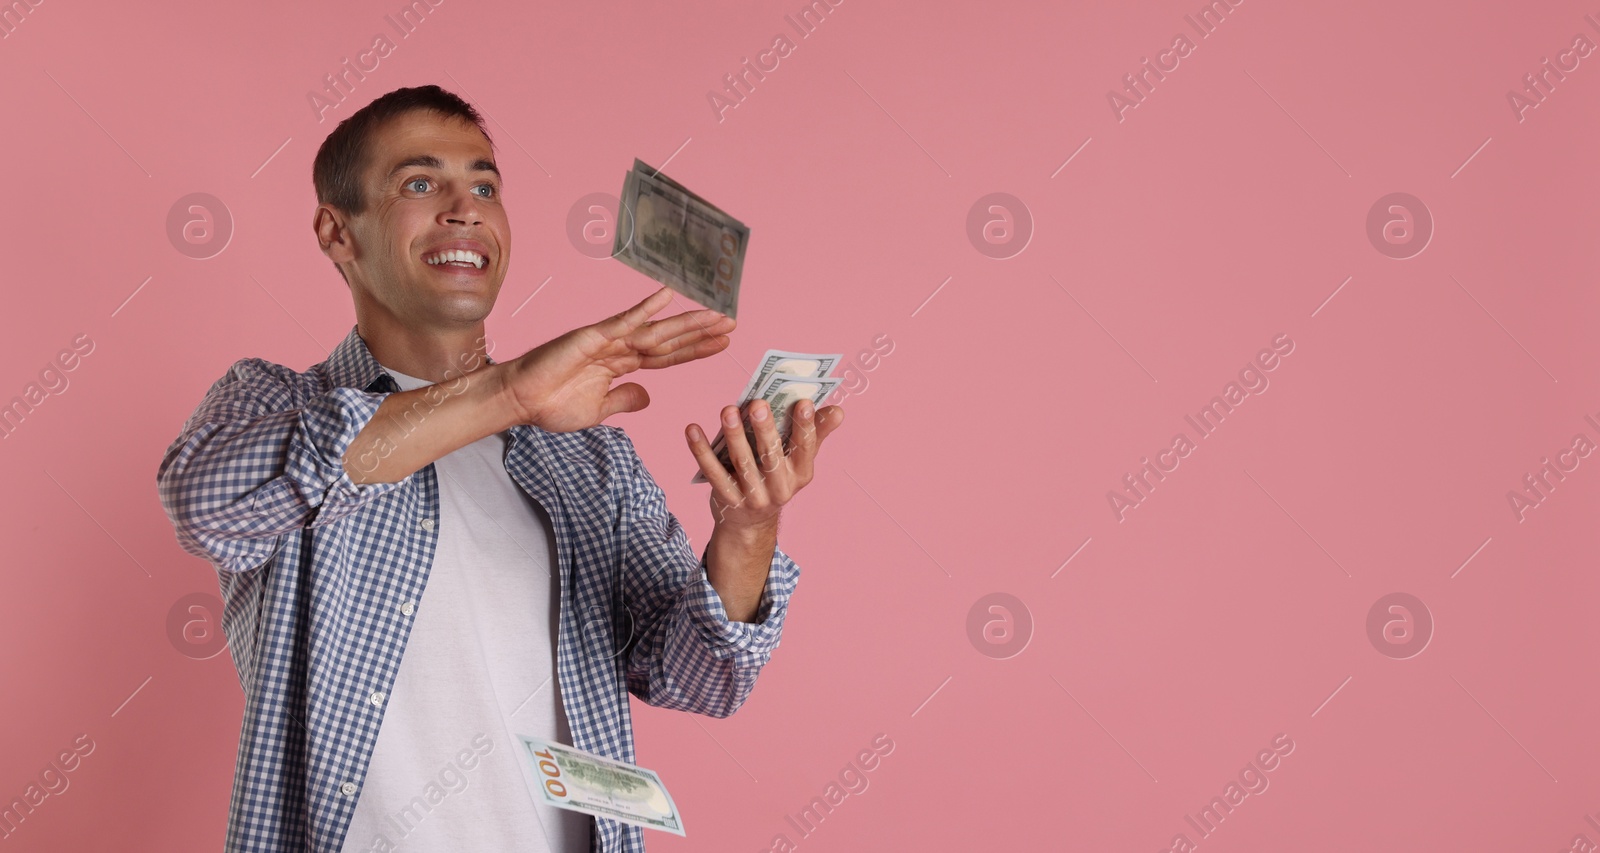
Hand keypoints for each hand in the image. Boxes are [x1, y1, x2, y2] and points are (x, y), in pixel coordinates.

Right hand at [498, 287, 733, 431]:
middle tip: (731, 321)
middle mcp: (620, 348)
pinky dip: (647, 308)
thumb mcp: (599, 411)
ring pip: (656, 329)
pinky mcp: (593, 336)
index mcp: (622, 365)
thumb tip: (648, 397)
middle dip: (701, 332)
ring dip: (687, 321)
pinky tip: (668, 295)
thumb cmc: (551, 405)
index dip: (695, 350)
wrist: (520, 402)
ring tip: (716, 314)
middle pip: (669, 339)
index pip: (668, 357)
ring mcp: (608, 339)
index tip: (723, 344)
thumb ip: (625, 400)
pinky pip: (625, 320)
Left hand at [686, 397, 844, 529]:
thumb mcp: (797, 461)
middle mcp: (780, 489)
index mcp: (801, 474)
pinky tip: (692, 429)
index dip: (806, 426)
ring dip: (734, 435)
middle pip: (772, 457)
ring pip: (742, 463)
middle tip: (758, 403)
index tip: (804, 402)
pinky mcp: (727, 500)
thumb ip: (815, 433)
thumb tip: (838, 411)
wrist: (749, 523)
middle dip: (765, 429)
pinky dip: (701, 451)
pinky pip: (713, 474)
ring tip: (727, 410)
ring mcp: (753, 497)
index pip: (806, 448)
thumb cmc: (776, 478)